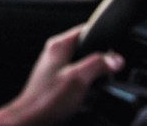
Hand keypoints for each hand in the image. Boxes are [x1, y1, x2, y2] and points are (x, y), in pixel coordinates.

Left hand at [0, 25, 123, 125]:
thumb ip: (98, 64)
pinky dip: (86, 84)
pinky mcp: (56, 82)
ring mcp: (55, 68)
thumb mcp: (78, 79)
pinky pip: (78, 78)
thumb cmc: (46, 100)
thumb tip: (116, 59)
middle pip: (86, 48)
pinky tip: (88, 96)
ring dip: (94, 74)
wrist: (30, 120)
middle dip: (100, 59)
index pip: (86, 29)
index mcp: (59, 45)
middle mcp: (55, 53)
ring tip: (98, 85)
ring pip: (83, 64)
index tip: (115, 50)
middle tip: (109, 71)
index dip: (103, 37)